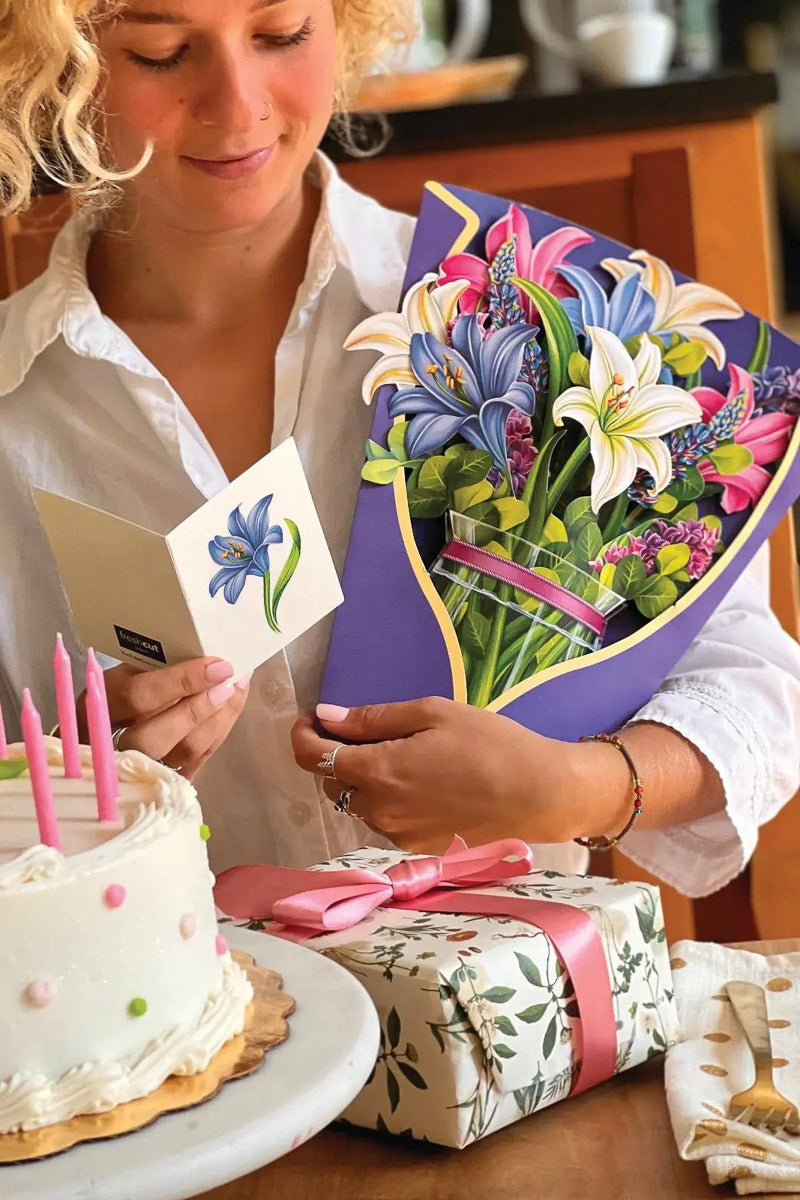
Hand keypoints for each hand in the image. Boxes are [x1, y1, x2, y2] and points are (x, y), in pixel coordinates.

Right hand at [77, 658, 250, 779]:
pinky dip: (217, 734)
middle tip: (230, 683)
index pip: (138, 697)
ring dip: (217, 721)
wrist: (105, 733)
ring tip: (237, 690)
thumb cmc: (123, 691)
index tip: (218, 666)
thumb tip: (205, 651)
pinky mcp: (160, 781)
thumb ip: (157, 667)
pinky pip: (194, 764)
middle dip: (199, 710)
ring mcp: (134, 770)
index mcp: (96, 706)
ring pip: (180, 755)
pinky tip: (229, 709)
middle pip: (155, 738)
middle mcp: (109, 744)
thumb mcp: (127, 672)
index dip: (181, 682)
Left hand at [292, 697, 600, 853]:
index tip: (313, 718)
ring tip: (401, 754)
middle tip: (365, 728)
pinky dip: (387, 797)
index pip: (310, 757)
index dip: (303, 734)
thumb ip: (373, 719)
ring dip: (362, 778)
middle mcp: (377, 810)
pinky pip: (383, 818)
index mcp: (377, 772)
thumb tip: (327, 718)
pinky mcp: (416, 847)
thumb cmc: (490, 743)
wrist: (539, 794)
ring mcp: (396, 834)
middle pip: (330, 780)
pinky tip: (422, 781)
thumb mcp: (432, 714)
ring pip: (356, 801)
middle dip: (334, 753)